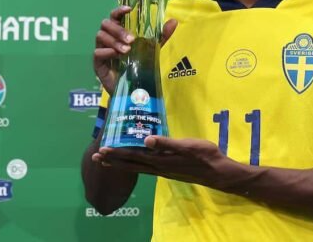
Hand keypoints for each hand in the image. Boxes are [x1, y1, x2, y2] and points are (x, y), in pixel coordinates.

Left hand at [91, 136, 238, 189]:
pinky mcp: (169, 170)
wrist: (217, 172)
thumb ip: (167, 144)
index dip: (117, 153)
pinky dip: (135, 164)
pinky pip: (146, 167)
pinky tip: (135, 162)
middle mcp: (158, 167)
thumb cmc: (204, 156)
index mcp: (160, 160)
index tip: (101, 150)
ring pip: (137, 167)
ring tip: (107, 161)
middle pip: (131, 164)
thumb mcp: (187, 146)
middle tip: (95, 158)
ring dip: (121, 163)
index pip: (133, 156)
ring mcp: (163, 170)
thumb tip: (146, 140)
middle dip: (113, 160)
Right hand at [93, 6, 177, 93]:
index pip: (114, 16)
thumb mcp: (154, 49)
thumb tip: (174, 21)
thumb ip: (162, 35)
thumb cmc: (140, 64)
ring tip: (127, 50)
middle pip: (106, 24)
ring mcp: (102, 50)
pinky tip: (117, 54)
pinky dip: (107, 52)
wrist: (134, 89)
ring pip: (100, 36)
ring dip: (114, 41)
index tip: (129, 9)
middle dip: (118, 30)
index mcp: (119, 31)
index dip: (119, 10)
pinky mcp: (98, 63)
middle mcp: (108, 38)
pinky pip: (97, 53)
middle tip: (132, 39)